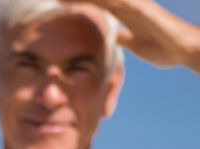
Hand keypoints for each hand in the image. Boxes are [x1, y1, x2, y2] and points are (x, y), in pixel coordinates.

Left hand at [61, 0, 199, 70]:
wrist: (183, 49)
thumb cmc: (163, 47)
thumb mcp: (135, 44)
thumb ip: (124, 37)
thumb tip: (114, 36)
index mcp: (127, 14)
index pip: (98, 5)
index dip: (79, 3)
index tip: (59, 3)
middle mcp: (130, 6)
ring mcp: (135, 5)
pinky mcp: (140, 9)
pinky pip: (116, 2)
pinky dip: (101, 1)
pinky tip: (88, 1)